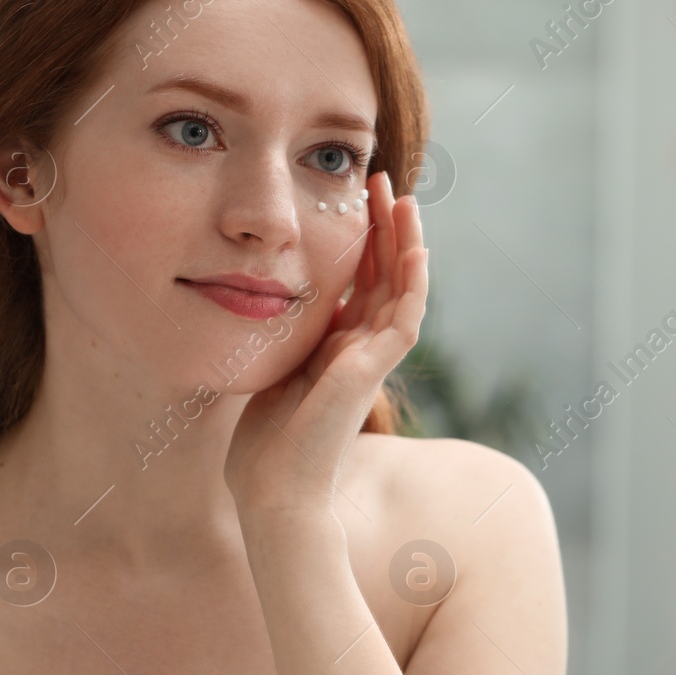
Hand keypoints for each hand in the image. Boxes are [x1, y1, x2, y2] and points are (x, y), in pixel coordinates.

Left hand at [224, 168, 428, 524]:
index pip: (358, 284)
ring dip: (404, 242)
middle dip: (383, 227)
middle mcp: (359, 351)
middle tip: (379, 181)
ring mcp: (369, 361)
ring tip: (401, 197)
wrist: (273, 493)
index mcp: (335, 350)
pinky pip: (404, 320)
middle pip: (383, 276)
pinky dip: (412, 283)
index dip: (360, 242)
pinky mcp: (370, 372)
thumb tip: (261, 303)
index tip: (351, 200)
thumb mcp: (268, 373)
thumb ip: (280, 342)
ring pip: (401, 290)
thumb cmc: (263, 449)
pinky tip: (414, 247)